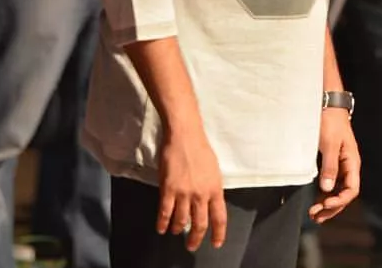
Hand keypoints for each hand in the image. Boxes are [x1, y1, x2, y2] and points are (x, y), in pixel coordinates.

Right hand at [156, 128, 226, 251]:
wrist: (185, 135)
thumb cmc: (200, 148)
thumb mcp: (214, 169)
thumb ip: (212, 187)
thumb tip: (210, 201)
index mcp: (215, 188)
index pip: (219, 217)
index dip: (218, 233)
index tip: (216, 243)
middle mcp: (201, 194)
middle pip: (200, 224)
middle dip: (195, 238)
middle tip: (192, 245)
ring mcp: (184, 193)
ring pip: (181, 221)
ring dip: (178, 229)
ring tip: (176, 231)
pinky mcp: (168, 189)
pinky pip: (165, 213)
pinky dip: (163, 223)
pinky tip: (161, 228)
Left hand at [309, 109, 359, 223]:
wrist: (327, 104)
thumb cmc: (330, 121)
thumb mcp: (329, 143)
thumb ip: (329, 166)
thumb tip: (327, 189)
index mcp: (352, 161)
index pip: (352, 189)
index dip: (340, 201)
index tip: (325, 205)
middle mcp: (348, 165)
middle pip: (345, 193)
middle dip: (332, 207)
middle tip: (316, 216)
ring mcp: (340, 163)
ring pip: (338, 189)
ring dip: (327, 202)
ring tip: (315, 213)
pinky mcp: (332, 160)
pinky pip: (331, 182)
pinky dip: (324, 193)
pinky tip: (316, 199)